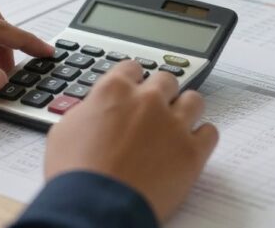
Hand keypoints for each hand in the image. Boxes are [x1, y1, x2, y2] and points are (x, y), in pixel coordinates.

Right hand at [45, 61, 218, 221]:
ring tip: (176, 126)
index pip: (132, 67)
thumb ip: (86, 112)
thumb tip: (93, 111)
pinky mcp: (192, 152)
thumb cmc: (74, 175)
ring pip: (194, 100)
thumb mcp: (64, 131)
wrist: (94, 208)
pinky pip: (210, 133)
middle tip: (153, 111)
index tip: (133, 88)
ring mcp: (173, 125)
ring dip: (185, 110)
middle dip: (160, 93)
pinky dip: (202, 138)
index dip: (132, 80)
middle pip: (166, 80)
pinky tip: (190, 147)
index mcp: (115, 90)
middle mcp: (148, 101)